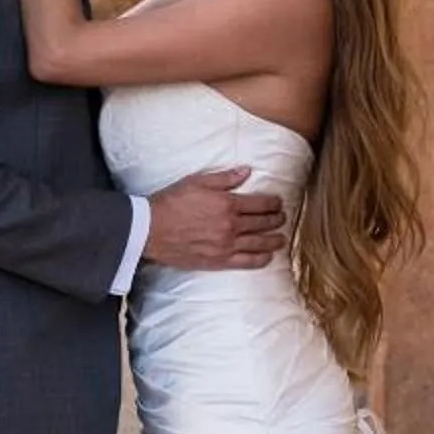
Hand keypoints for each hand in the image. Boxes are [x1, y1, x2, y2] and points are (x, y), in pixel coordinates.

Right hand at [144, 168, 287, 271]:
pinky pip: (247, 262)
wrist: (151, 230)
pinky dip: (261, 259)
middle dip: (277, 220)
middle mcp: (231, 226)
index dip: (274, 203)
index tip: (278, 203)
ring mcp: (226, 245)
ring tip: (281, 238)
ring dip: (275, 240)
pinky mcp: (219, 261)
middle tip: (282, 218)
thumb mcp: (197, 182)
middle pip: (264, 223)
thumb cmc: (172, 203)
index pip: (261, 203)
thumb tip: (246, 171)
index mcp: (227, 203)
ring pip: (260, 243)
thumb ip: (225, 178)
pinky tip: (268, 257)